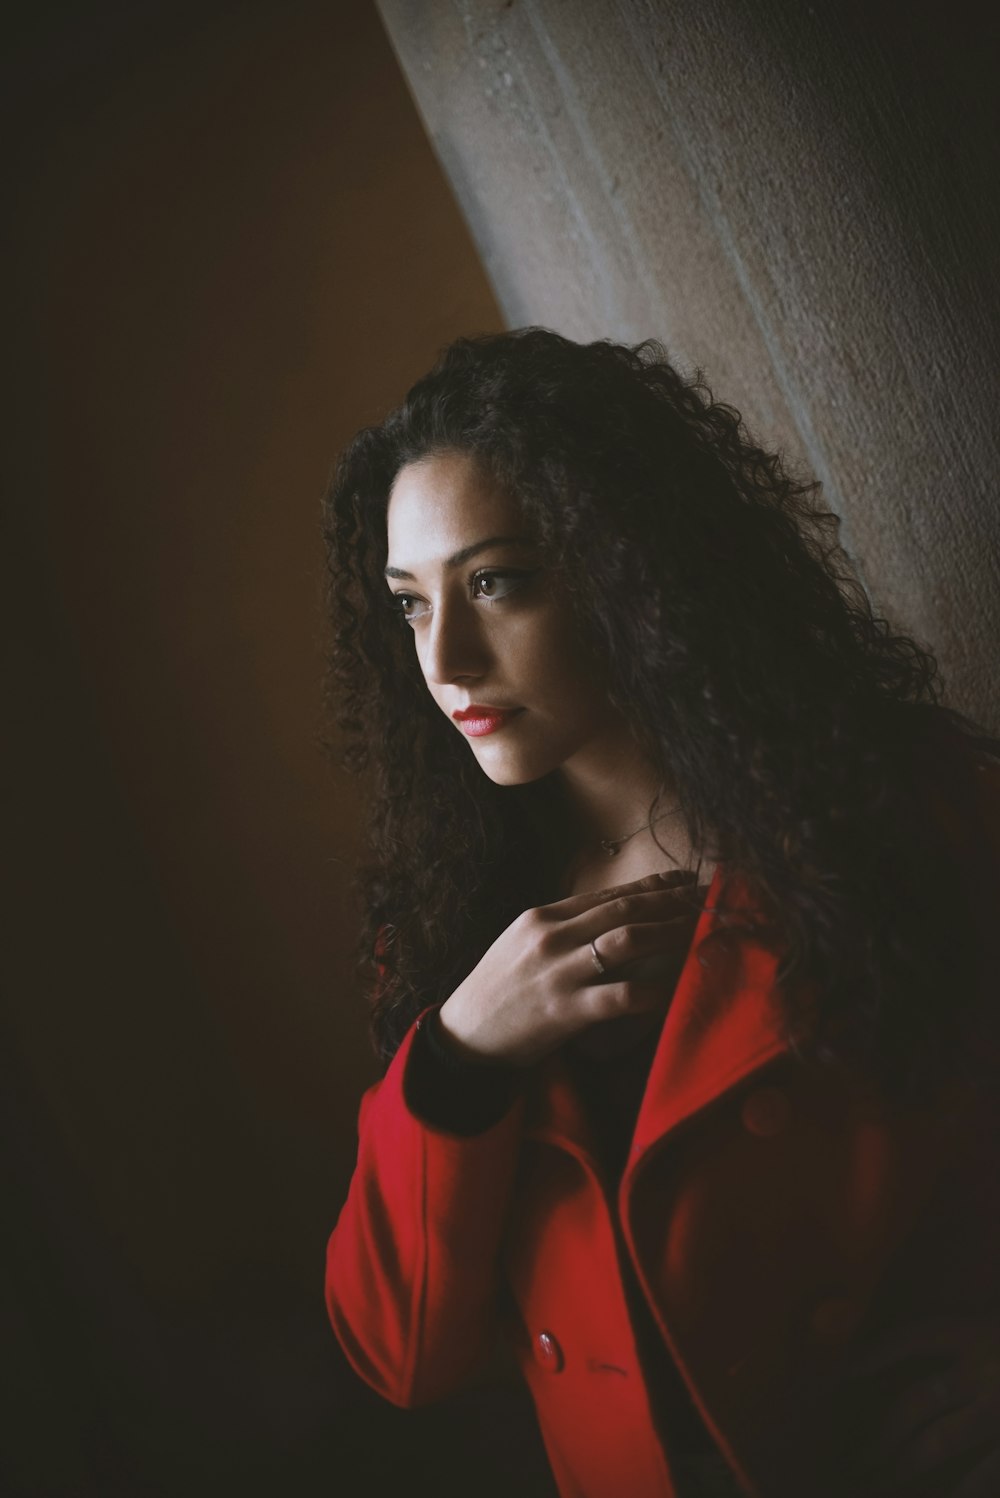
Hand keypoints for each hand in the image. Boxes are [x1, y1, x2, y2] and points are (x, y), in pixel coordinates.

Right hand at [436, 869, 706, 1067]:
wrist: (464, 1038)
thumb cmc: (497, 992)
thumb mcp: (521, 946)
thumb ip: (561, 929)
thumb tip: (610, 918)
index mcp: (541, 918)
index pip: (607, 894)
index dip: (651, 885)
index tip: (683, 881)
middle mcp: (551, 938)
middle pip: (624, 910)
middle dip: (670, 901)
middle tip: (706, 897)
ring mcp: (558, 973)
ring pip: (627, 941)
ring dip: (669, 932)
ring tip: (699, 930)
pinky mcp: (565, 1011)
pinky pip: (621, 997)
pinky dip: (652, 992)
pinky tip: (675, 990)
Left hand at [849, 1316, 999, 1495]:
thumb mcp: (996, 1318)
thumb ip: (970, 1328)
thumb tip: (941, 1332)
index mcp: (974, 1332)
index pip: (913, 1338)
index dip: (876, 1353)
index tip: (844, 1370)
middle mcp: (980, 1370)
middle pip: (917, 1400)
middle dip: (885, 1432)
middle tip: (858, 1458)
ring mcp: (998, 1410)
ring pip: (940, 1440)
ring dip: (906, 1463)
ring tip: (879, 1482)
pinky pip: (987, 1472)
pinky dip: (966, 1488)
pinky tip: (946, 1497)